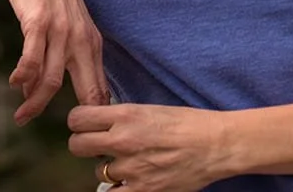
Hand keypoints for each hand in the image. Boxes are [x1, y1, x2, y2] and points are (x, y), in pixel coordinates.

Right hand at [2, 0, 109, 124]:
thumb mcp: (70, 25)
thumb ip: (67, 56)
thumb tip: (48, 89)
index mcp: (92, 43)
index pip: (100, 88)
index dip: (96, 115)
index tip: (88, 136)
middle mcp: (80, 40)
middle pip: (82, 90)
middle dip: (74, 120)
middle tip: (61, 137)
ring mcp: (60, 32)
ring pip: (51, 80)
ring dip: (35, 102)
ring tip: (22, 115)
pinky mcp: (38, 23)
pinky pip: (32, 59)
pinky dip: (23, 76)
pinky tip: (15, 83)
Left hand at [68, 103, 232, 190]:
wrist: (215, 145)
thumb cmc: (187, 123)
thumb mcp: (149, 109)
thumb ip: (121, 117)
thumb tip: (100, 122)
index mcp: (125, 115)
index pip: (77, 118)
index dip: (78, 122)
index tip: (85, 125)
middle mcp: (123, 141)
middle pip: (77, 146)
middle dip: (83, 145)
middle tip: (96, 146)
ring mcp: (132, 168)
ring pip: (98, 173)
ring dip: (108, 170)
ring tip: (127, 163)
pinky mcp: (143, 191)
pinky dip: (118, 190)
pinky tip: (128, 183)